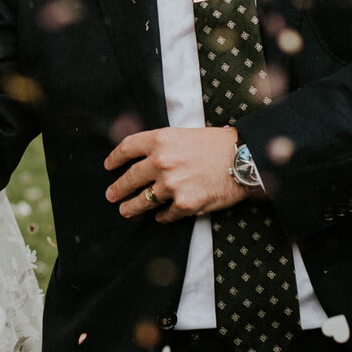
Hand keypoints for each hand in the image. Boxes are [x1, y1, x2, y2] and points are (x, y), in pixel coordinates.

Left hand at [104, 126, 249, 223]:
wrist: (242, 158)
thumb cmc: (216, 144)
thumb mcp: (183, 134)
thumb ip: (162, 145)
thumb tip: (144, 158)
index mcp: (160, 140)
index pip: (127, 148)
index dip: (114, 158)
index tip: (108, 166)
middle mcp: (161, 162)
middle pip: (130, 178)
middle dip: (118, 188)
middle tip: (111, 195)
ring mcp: (172, 185)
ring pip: (143, 200)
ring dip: (132, 207)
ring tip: (125, 211)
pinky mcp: (185, 204)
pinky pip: (167, 213)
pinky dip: (162, 216)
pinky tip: (160, 217)